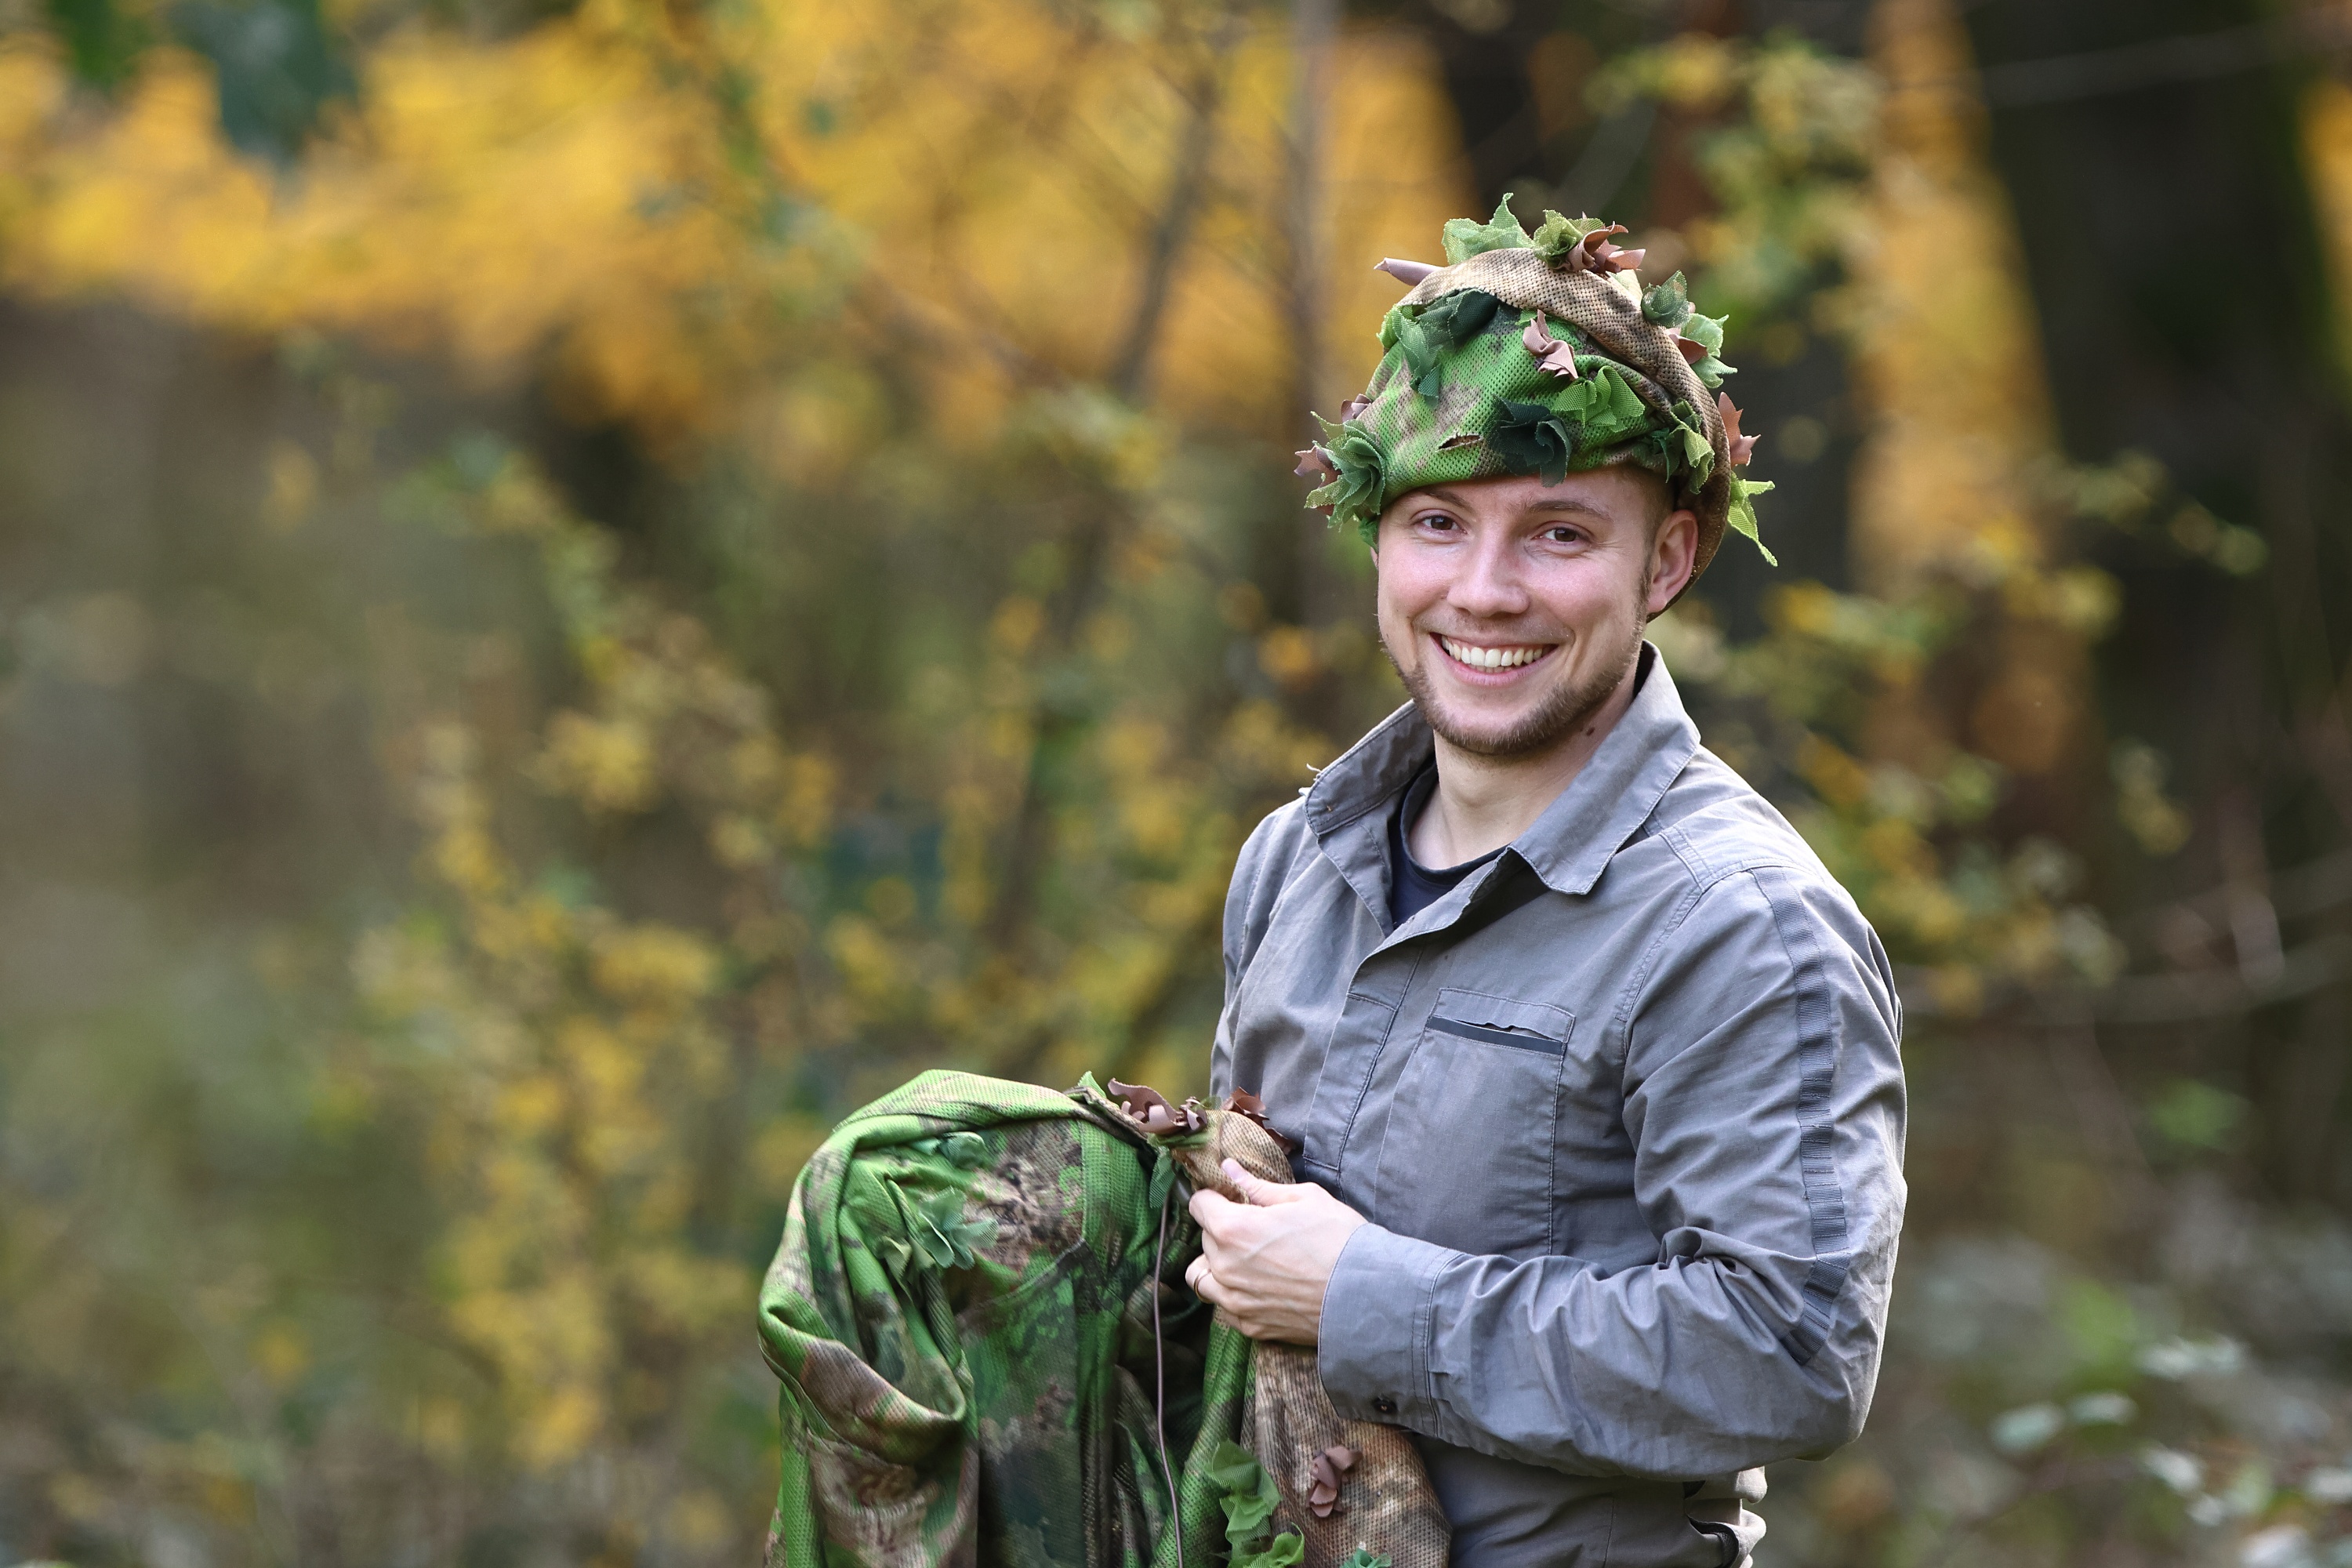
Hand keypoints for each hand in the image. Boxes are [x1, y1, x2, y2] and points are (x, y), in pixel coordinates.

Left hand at [1185, 1159, 1367, 1344]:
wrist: (1366, 1293)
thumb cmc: (1338, 1239)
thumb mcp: (1304, 1198)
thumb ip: (1259, 1187)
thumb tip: (1231, 1169)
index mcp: (1234, 1229)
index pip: (1199, 1205)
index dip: (1215, 1197)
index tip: (1231, 1199)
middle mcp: (1225, 1267)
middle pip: (1204, 1239)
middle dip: (1222, 1229)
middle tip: (1254, 1228)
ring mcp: (1235, 1301)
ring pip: (1203, 1276)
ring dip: (1216, 1264)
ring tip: (1246, 1259)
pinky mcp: (1250, 1326)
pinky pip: (1223, 1307)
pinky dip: (1231, 1294)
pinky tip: (1257, 1286)